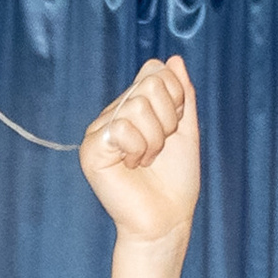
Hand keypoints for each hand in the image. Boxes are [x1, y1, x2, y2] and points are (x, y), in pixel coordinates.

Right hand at [82, 58, 198, 253]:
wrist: (166, 218)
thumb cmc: (175, 180)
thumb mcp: (186, 129)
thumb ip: (182, 94)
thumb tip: (174, 59)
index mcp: (133, 107)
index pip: (155, 71)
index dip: (175, 96)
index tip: (174, 128)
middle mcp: (113, 114)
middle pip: (149, 85)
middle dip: (167, 120)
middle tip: (159, 149)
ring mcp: (99, 131)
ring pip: (137, 106)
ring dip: (154, 138)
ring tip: (146, 160)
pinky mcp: (91, 150)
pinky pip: (121, 127)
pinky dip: (138, 148)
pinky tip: (132, 167)